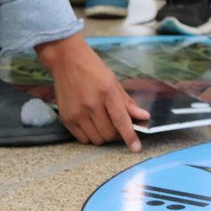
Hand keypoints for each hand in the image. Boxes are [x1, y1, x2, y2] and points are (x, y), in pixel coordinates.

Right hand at [36, 34, 149, 150]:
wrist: (67, 61)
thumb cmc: (94, 70)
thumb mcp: (114, 82)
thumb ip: (128, 102)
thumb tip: (144, 116)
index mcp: (107, 92)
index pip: (121, 120)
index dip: (130, 136)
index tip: (136, 148)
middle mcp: (91, 104)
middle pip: (109, 134)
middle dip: (117, 134)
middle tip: (117, 124)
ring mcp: (77, 113)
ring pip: (96, 139)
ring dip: (103, 136)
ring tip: (103, 122)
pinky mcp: (66, 118)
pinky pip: (82, 139)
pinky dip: (90, 136)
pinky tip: (91, 123)